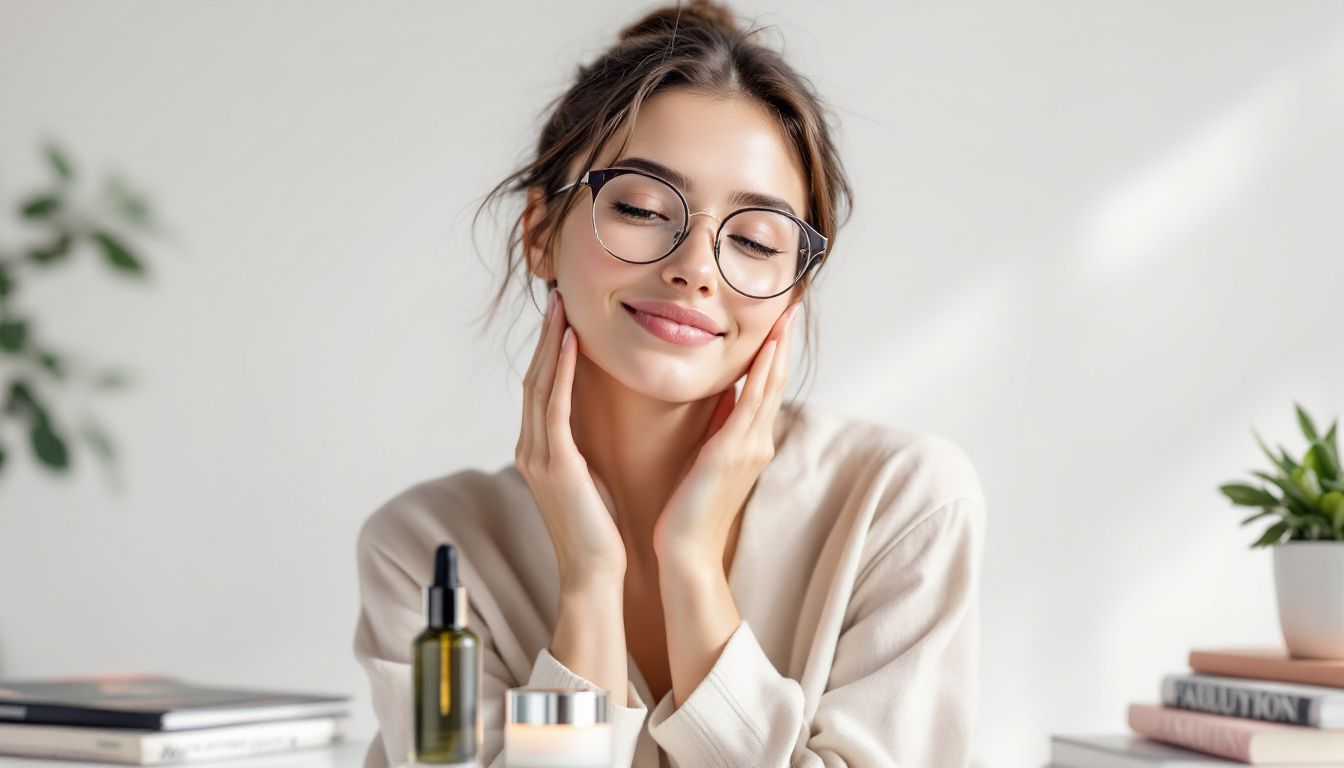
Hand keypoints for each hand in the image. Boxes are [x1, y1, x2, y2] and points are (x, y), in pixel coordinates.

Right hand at [516, 290, 625, 588]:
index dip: (548, 350)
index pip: (541, 387)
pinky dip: (558, 370)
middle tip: (557, 296)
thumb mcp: (593, 479)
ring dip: (548, 342)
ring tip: (560, 306)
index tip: (562, 316)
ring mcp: (538, 455)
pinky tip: (568, 342)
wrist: (596, 575)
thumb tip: (601, 424)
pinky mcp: (555, 464)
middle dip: (543, 336)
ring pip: (538, 384)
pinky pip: (554, 406)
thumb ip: (586, 449)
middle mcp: (531, 448)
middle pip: (533, 377)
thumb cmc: (602, 531)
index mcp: (541, 451)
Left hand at [652, 302, 801, 566]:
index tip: (779, 321)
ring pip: (769, 386)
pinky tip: (767, 349)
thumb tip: (723, 396)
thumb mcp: (707, 461)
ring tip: (785, 314)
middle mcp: (757, 441)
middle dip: (784, 341)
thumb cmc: (690, 512)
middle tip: (792, 303)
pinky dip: (761, 373)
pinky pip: (751, 404)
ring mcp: (749, 446)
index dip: (775, 353)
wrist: (687, 552)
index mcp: (750, 443)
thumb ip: (719, 428)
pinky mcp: (732, 452)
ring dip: (778, 348)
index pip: (767, 388)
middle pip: (776, 380)